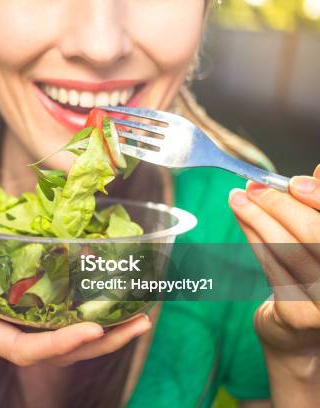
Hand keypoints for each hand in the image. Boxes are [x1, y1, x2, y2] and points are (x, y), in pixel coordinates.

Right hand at [0, 182, 151, 366]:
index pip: (18, 348)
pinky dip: (83, 318)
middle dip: (98, 343)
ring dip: (101, 335)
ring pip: (59, 345)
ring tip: (141, 316)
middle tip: (141, 322)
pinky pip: (54, 326)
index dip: (56, 344)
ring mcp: (6, 328)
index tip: (93, 328)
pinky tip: (109, 299)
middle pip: (53, 354)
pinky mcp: (13, 317)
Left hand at [228, 165, 319, 358]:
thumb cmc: (316, 273)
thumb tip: (318, 170)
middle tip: (252, 186)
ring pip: (288, 249)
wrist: (301, 333)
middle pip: (314, 235)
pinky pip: (271, 267)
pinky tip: (242, 219)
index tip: (294, 182)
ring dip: (257, 218)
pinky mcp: (300, 315)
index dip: (319, 198)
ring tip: (238, 198)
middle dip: (280, 205)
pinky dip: (254, 238)